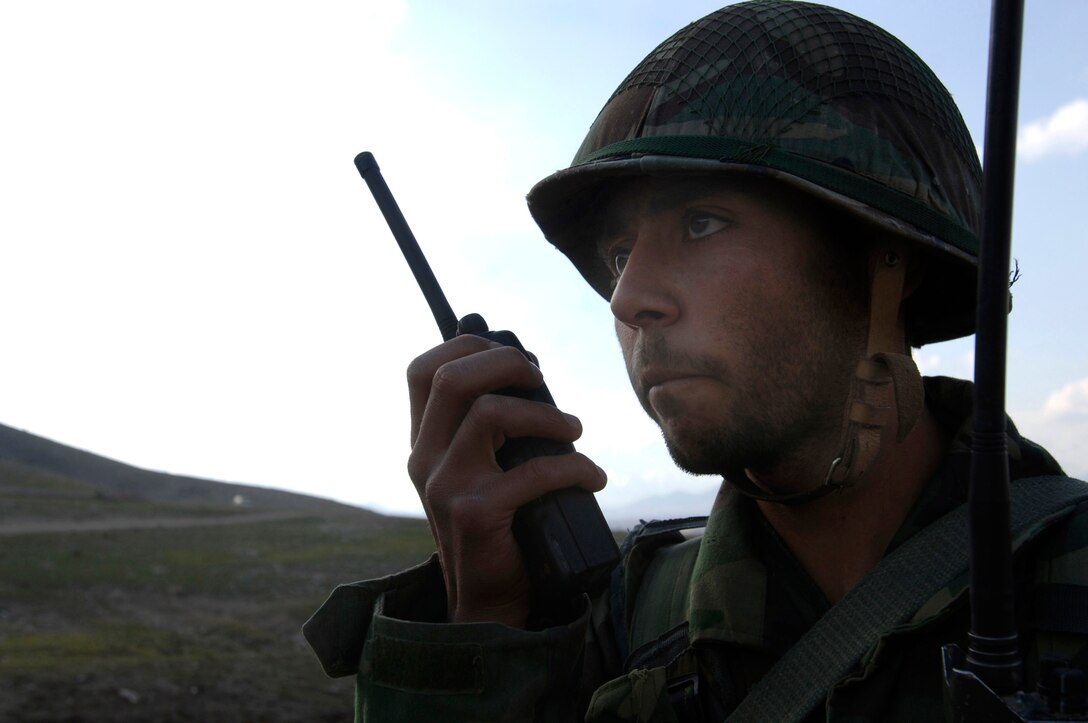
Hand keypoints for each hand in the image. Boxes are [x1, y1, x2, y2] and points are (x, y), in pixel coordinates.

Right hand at [406, 334, 606, 627]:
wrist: (486, 600)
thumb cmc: (498, 524)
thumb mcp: (479, 469)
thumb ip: (488, 427)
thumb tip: (529, 370)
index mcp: (423, 442)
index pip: (423, 371)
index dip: (468, 347)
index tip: (515, 359)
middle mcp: (424, 459)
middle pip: (453, 379)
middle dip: (508, 364)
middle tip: (543, 381)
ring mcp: (445, 486)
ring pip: (490, 414)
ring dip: (547, 415)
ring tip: (574, 431)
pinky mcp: (476, 514)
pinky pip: (533, 470)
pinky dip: (574, 466)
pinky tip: (592, 477)